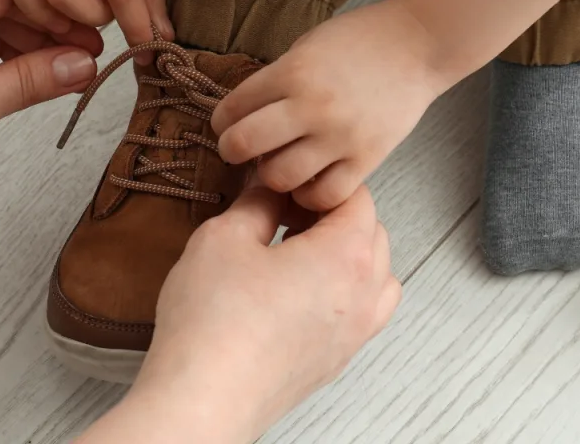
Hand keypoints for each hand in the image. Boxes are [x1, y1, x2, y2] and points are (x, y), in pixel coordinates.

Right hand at [77, 183, 399, 443]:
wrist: (204, 398)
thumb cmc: (214, 326)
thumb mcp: (225, 237)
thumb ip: (257, 202)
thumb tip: (269, 187)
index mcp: (347, 255)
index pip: (356, 195)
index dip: (317, 182)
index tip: (284, 183)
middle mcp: (364, 295)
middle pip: (371, 232)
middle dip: (332, 214)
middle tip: (283, 211)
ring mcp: (354, 333)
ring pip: (375, 276)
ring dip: (345, 254)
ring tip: (294, 252)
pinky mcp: (335, 360)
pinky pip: (360, 313)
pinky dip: (342, 292)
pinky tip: (296, 292)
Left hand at [211, 0, 447, 210]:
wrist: (419, 44)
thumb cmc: (361, 39)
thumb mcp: (307, 46)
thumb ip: (277, 80)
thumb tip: (247, 115)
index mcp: (291, 72)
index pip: (231, 108)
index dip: (221, 121)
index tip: (227, 125)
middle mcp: (311, 106)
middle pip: (243, 146)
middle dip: (233, 151)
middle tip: (243, 150)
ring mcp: (340, 136)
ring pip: (280, 178)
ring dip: (272, 175)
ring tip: (281, 165)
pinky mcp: (367, 159)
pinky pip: (325, 195)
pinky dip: (311, 195)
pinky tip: (311, 181)